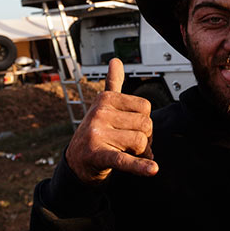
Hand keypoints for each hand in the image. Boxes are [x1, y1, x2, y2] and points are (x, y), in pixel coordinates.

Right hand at [65, 58, 157, 184]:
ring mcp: (96, 134)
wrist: (77, 162)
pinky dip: (139, 166)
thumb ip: (113, 84)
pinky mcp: (97, 155)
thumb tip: (115, 60)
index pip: (145, 107)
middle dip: (145, 138)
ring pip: (140, 142)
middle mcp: (99, 113)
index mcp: (105, 98)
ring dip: (141, 154)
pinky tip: (152, 169)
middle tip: (130, 146)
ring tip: (126, 154)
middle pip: (145, 125)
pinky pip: (124, 160)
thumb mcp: (103, 106)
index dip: (144, 122)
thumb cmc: (97, 132)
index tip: (131, 129)